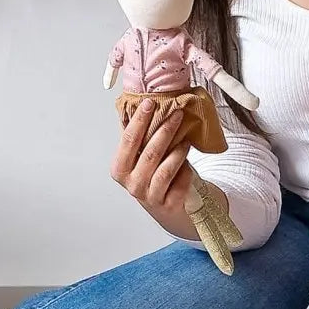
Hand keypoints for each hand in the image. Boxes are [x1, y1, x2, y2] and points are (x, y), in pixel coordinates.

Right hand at [110, 100, 193, 222]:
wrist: (165, 205)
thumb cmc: (151, 175)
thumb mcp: (139, 157)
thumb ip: (137, 136)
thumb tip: (139, 103)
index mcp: (120, 169)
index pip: (128, 140)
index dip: (139, 120)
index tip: (150, 103)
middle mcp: (132, 184)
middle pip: (150, 153)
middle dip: (165, 130)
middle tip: (177, 113)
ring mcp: (150, 196)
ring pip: (166, 170)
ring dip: (178, 151)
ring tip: (186, 139)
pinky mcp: (169, 204)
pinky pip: (180, 183)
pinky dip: (186, 170)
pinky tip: (188, 162)